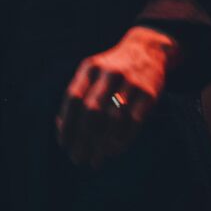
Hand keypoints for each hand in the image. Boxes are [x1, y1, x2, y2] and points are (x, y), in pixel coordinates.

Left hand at [55, 26, 178, 168]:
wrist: (148, 50)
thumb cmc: (112, 70)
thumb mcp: (92, 71)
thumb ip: (78, 95)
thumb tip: (61, 128)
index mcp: (90, 68)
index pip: (73, 98)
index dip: (67, 124)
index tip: (64, 145)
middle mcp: (109, 73)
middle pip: (92, 111)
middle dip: (83, 139)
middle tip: (78, 159)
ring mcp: (131, 82)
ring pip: (113, 119)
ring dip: (101, 144)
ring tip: (95, 161)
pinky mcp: (149, 93)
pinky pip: (134, 122)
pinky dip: (122, 140)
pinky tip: (113, 151)